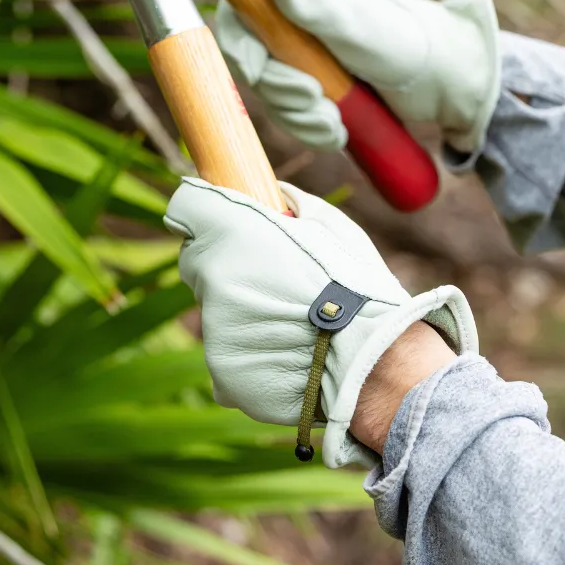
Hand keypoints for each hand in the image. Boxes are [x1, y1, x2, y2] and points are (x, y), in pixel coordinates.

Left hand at [164, 179, 477, 467]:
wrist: (374, 364)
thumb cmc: (360, 289)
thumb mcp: (337, 229)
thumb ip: (297, 203)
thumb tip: (277, 192)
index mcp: (234, 232)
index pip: (190, 209)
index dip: (211, 215)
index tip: (230, 224)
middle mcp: (212, 277)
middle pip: (198, 263)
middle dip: (227, 266)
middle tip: (274, 280)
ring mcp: (214, 328)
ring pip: (217, 313)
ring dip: (243, 313)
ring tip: (293, 324)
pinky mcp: (221, 372)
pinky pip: (229, 356)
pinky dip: (251, 354)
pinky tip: (287, 355)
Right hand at [215, 0, 500, 156]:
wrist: (445, 82)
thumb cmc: (411, 42)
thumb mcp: (365, 26)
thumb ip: (320, 8)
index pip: (241, 13)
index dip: (241, 46)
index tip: (263, 71)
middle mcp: (295, 24)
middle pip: (252, 63)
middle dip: (282, 91)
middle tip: (319, 102)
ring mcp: (305, 60)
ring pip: (273, 97)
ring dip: (301, 118)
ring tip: (337, 123)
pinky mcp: (317, 92)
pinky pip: (294, 118)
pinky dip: (313, 132)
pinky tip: (340, 133)